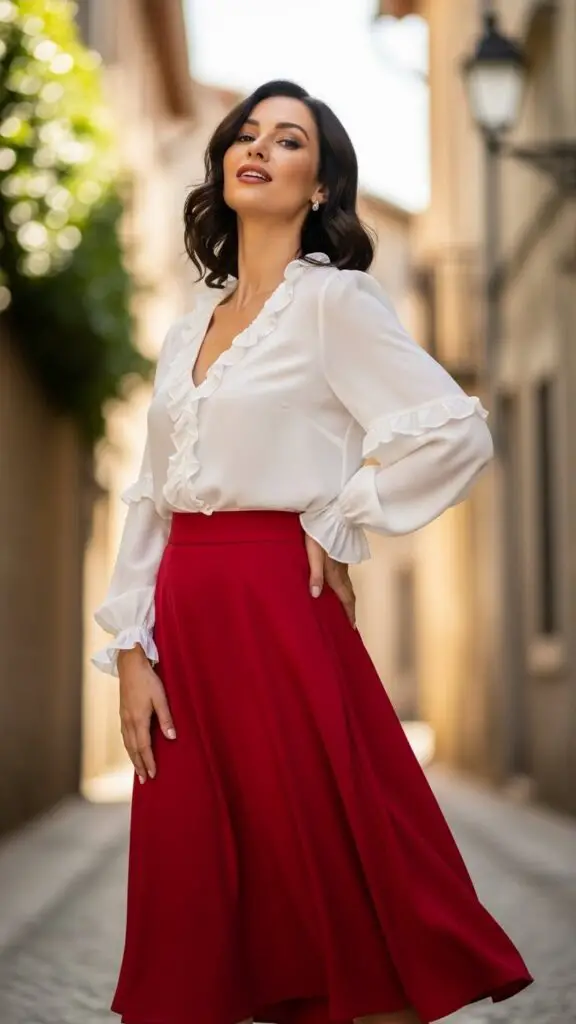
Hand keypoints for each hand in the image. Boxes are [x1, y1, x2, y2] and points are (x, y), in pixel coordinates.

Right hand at [117, 646, 175, 783]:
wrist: (129, 665)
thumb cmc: (147, 679)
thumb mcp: (161, 698)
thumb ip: (166, 718)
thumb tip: (172, 738)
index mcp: (138, 720)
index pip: (144, 747)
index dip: (149, 762)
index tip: (153, 774)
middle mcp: (129, 722)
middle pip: (133, 749)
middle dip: (139, 765)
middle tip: (144, 780)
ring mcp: (124, 717)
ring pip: (127, 744)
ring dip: (133, 758)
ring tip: (137, 770)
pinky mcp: (122, 713)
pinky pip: (125, 736)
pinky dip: (128, 747)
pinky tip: (131, 748)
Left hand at [304, 533, 355, 628]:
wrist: (333, 512)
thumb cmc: (320, 532)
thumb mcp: (313, 553)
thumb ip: (315, 574)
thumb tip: (316, 596)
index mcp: (335, 573)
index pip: (345, 597)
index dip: (349, 613)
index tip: (352, 627)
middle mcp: (342, 570)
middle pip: (349, 593)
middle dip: (350, 608)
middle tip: (351, 621)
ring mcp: (343, 562)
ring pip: (347, 584)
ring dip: (347, 597)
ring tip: (345, 606)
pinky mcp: (341, 554)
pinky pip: (344, 575)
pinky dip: (344, 585)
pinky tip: (337, 584)